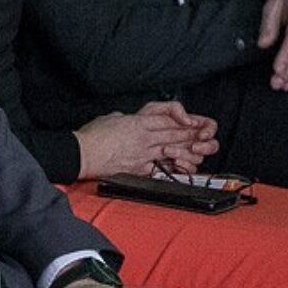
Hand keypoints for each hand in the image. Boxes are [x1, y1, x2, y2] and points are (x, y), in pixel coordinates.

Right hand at [73, 101, 218, 178]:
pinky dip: (173, 167)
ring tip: (200, 150)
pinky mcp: (137, 169)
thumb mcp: (112, 117)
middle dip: (191, 134)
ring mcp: (142, 155)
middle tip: (206, 135)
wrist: (81, 154)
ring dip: (188, 150)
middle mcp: (143, 138)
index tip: (193, 121)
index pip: (166, 119)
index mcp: (138, 122)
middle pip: (173, 134)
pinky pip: (159, 168)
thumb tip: (129, 120)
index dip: (183, 119)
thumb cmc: (93, 135)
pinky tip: (184, 167)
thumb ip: (126, 118)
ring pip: (170, 150)